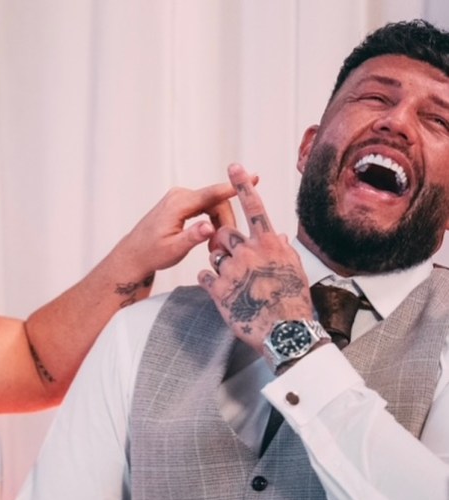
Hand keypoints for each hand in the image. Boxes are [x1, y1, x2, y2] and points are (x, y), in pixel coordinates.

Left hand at [117, 181, 245, 281]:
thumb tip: (210, 228)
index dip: (233, 188)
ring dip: (219, 223)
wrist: (134, 254)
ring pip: (212, 204)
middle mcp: (179, 195)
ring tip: (215, 246)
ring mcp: (180, 197)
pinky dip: (212, 220)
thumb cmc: (152, 253)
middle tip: (224, 246)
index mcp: (178, 204)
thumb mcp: (173, 250)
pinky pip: (205, 206)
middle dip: (225, 222)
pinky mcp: (181, 203)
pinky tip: (212, 236)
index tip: (253, 177)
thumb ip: (192, 237)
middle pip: (216, 201)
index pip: (211, 194)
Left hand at [197, 164, 312, 352]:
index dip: (242, 186)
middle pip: (226, 233)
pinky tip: (225, 294)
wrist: (283, 333)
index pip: (254, 207)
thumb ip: (283, 250)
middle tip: (240, 264)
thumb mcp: (293, 270)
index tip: (234, 167)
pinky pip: (205, 276)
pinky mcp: (219, 289)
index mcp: (269, 243)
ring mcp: (232, 269)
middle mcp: (249, 251)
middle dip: (228, 244)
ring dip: (221, 265)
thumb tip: (281, 238)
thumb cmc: (292, 302)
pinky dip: (212, 282)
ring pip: (215, 255)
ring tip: (237, 284)